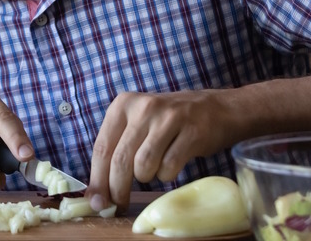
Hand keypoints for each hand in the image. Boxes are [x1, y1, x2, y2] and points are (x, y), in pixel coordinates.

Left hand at [88, 89, 229, 210]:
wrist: (215, 109)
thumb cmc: (166, 122)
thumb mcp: (136, 124)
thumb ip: (116, 150)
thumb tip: (97, 193)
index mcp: (122, 104)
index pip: (102, 148)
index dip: (97, 179)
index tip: (96, 203)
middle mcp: (143, 107)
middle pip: (120, 159)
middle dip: (117, 188)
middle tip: (118, 205)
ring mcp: (168, 118)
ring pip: (144, 165)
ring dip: (145, 177)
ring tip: (151, 171)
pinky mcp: (192, 132)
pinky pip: (169, 166)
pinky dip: (166, 175)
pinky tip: (169, 167)